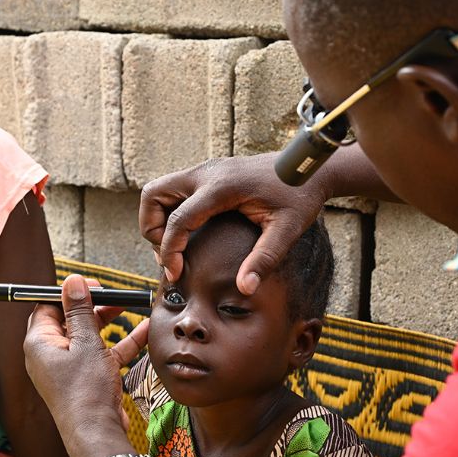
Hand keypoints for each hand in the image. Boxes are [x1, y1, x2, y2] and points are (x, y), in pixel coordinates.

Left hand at [23, 275, 148, 456]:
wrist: (97, 433)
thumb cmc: (85, 390)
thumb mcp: (86, 342)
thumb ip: (81, 310)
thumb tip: (73, 281)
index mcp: (40, 343)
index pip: (48, 307)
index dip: (68, 293)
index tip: (90, 284)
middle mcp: (51, 355)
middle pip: (71, 320)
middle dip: (93, 305)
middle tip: (112, 294)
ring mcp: (71, 368)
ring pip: (90, 335)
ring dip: (110, 320)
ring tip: (129, 304)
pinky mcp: (89, 379)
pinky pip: (104, 353)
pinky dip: (122, 342)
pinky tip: (145, 330)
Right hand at [139, 154, 329, 294]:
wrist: (308, 166)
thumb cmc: (299, 196)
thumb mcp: (288, 230)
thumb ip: (264, 259)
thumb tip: (244, 289)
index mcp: (222, 187)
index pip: (178, 219)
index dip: (169, 250)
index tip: (175, 275)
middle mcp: (206, 173)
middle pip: (153, 194)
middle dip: (150, 227)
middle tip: (167, 254)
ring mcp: (205, 170)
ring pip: (158, 190)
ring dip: (157, 218)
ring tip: (174, 246)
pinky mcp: (207, 173)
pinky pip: (174, 190)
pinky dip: (170, 211)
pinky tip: (190, 234)